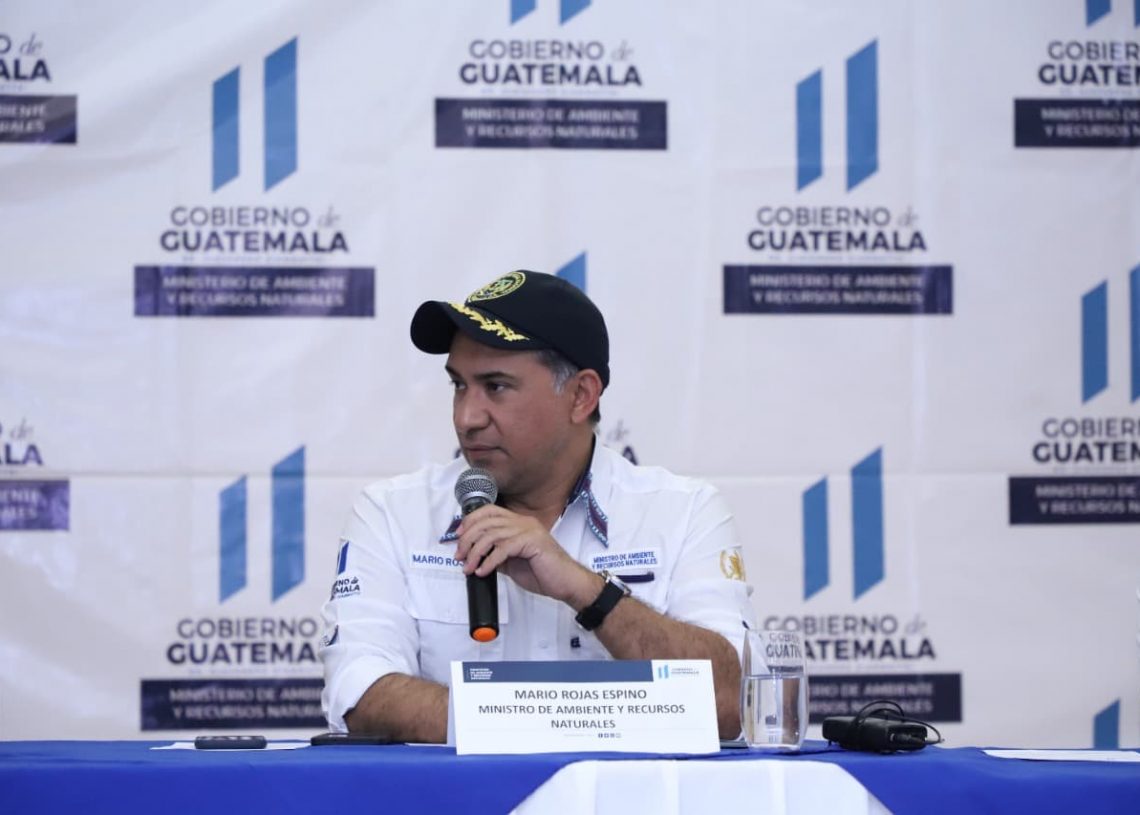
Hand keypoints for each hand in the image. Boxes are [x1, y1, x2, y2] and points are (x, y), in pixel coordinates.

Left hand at [454, 505, 599, 606]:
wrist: (567, 583)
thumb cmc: (544, 573)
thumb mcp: (513, 563)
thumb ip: (496, 554)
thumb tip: (475, 555)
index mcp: (520, 522)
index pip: (489, 511)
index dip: (470, 521)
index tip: (458, 537)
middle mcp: (524, 522)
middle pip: (486, 521)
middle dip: (468, 539)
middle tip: (460, 556)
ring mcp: (529, 530)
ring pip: (492, 534)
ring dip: (475, 553)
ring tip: (469, 568)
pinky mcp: (532, 542)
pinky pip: (503, 549)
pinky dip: (489, 562)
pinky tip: (483, 572)